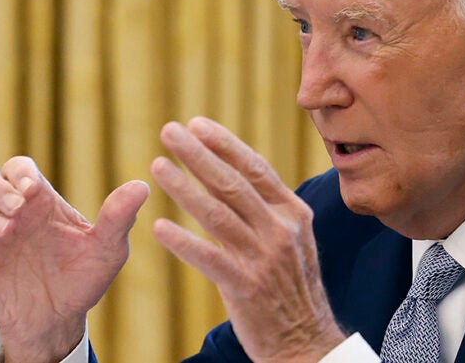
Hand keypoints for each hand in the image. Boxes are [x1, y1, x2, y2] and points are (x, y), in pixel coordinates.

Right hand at [0, 156, 148, 361]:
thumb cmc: (84, 278)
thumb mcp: (107, 250)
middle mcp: (11, 214)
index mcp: (40, 202)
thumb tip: (142, 185)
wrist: (61, 320)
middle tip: (18, 207)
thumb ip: (119, 218)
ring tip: (7, 231)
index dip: (19, 172)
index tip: (32, 189)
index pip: (18, 168)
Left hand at [152, 118, 345, 362]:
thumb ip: (264, 206)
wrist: (306, 341)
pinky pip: (209, 258)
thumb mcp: (290, 238)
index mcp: (293, 213)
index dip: (224, 144)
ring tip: (158, 166)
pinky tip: (160, 228)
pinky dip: (183, 242)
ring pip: (218, 214)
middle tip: (170, 131)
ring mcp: (265, 258)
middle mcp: (281, 230)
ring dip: (185, 188)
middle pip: (233, 183)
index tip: (196, 124)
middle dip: (199, 154)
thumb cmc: (291, 286)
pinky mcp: (246, 287)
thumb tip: (228, 171)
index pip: (255, 168)